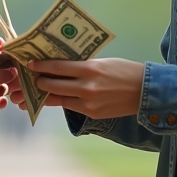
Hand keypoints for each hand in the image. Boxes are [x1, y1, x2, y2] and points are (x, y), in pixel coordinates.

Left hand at [27, 58, 145, 118]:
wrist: (145, 92)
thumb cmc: (124, 71)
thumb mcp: (102, 63)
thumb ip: (82, 65)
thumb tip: (61, 66)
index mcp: (89, 69)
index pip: (57, 67)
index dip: (41, 66)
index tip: (31, 64)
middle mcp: (86, 87)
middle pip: (53, 85)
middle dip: (39, 82)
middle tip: (31, 79)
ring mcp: (88, 103)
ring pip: (59, 99)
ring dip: (46, 95)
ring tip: (37, 92)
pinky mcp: (92, 114)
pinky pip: (71, 107)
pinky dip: (62, 101)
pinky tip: (56, 98)